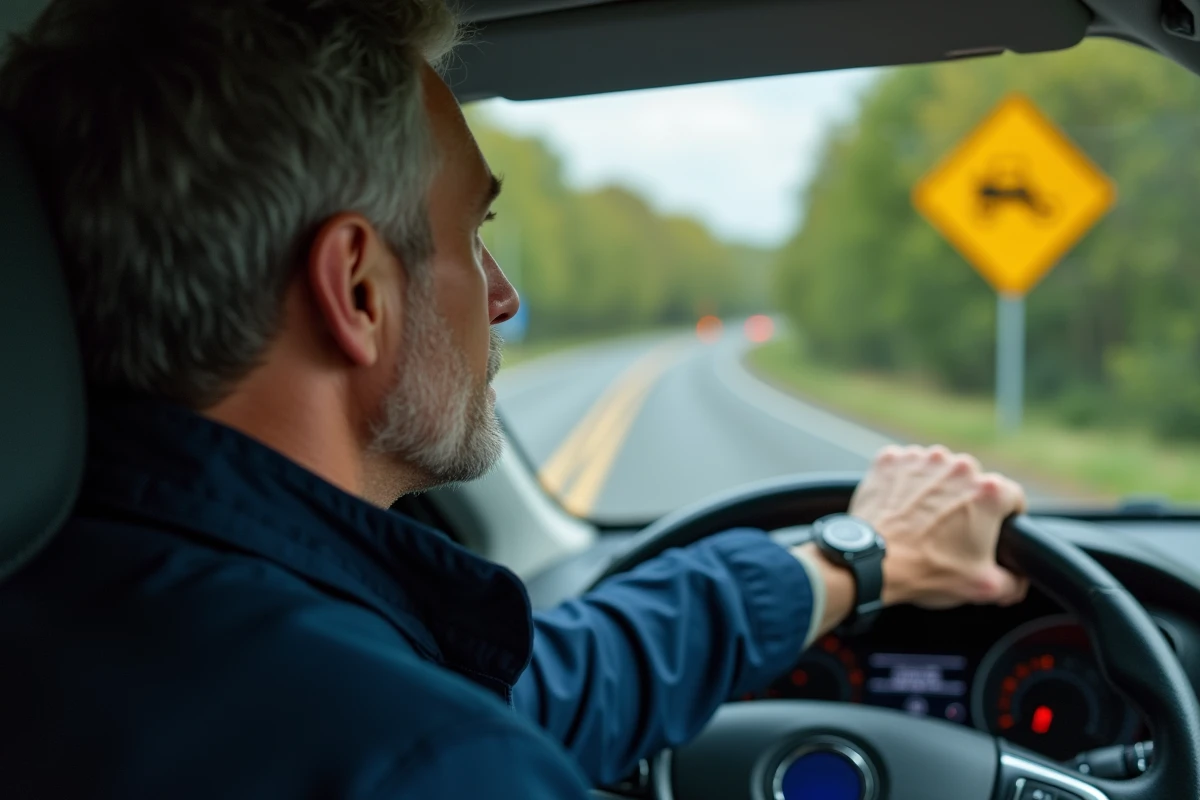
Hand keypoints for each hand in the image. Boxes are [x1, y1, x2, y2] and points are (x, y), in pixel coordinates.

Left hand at [850, 445, 1028, 609]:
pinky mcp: (890, 460)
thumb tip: (1018, 580)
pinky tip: (900, 506)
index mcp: (988, 491)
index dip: (1007, 517)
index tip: (994, 529)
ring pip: (938, 471)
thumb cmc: (927, 571)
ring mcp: (921, 459)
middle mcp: (958, 466)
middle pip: (973, 482)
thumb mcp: (983, 586)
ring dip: (934, 489)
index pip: (1012, 497)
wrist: (873, 562)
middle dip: (967, 502)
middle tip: (951, 530)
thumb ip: (1014, 581)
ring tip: (922, 519)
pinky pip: (905, 467)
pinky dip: (904, 482)